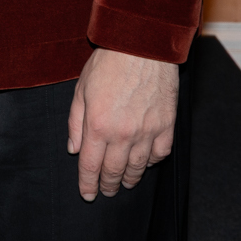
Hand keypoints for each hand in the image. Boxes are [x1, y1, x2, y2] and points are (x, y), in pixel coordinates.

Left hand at [67, 47, 178, 199]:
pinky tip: (145, 163)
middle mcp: (123, 134)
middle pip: (114, 171)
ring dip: (129, 178)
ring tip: (124, 182)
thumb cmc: (109, 63)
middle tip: (105, 191)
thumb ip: (75, 122)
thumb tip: (74, 149)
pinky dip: (152, 162)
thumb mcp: (81, 89)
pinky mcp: (166, 126)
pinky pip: (160, 154)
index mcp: (98, 125)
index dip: (88, 184)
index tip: (87, 194)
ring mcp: (147, 131)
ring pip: (138, 167)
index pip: (91, 166)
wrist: (142, 45)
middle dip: (108, 185)